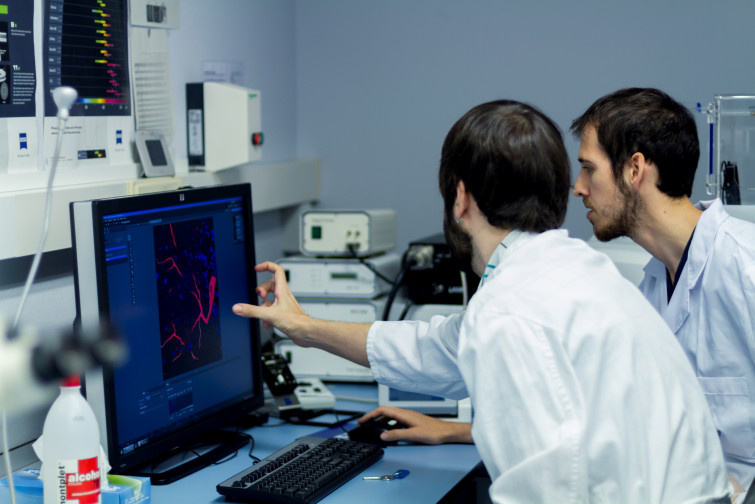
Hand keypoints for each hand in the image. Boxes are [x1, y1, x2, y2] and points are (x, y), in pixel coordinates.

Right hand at [232, 261, 311, 343]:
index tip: (257, 269)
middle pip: (270, 285)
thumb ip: (252, 311)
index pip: (276, 270)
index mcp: (282, 290)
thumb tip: (238, 307)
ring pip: (270, 300)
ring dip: (263, 307)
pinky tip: (268, 324)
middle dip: (262, 291)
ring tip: (264, 314)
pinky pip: (272, 311)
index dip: (266, 266)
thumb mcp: (269, 315)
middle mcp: (283, 295)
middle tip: (260, 297)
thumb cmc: (295, 321)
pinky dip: (267, 317)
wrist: (306, 332)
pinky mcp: (283, 314)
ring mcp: (283, 304)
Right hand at [358, 406, 472, 444]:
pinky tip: (389, 431)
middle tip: (364, 424)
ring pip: (390, 416)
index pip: (383, 410)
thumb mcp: (413, 435)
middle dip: (373, 417)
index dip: (371, 415)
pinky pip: (396, 420)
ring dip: (380, 421)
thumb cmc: (434, 432)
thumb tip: (382, 435)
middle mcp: (405, 413)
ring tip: (374, 428)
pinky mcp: (411, 421)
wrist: (447, 432)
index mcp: (404, 414)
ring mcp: (408, 417)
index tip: (362, 420)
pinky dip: (388, 424)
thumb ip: (397, 435)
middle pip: (385, 412)